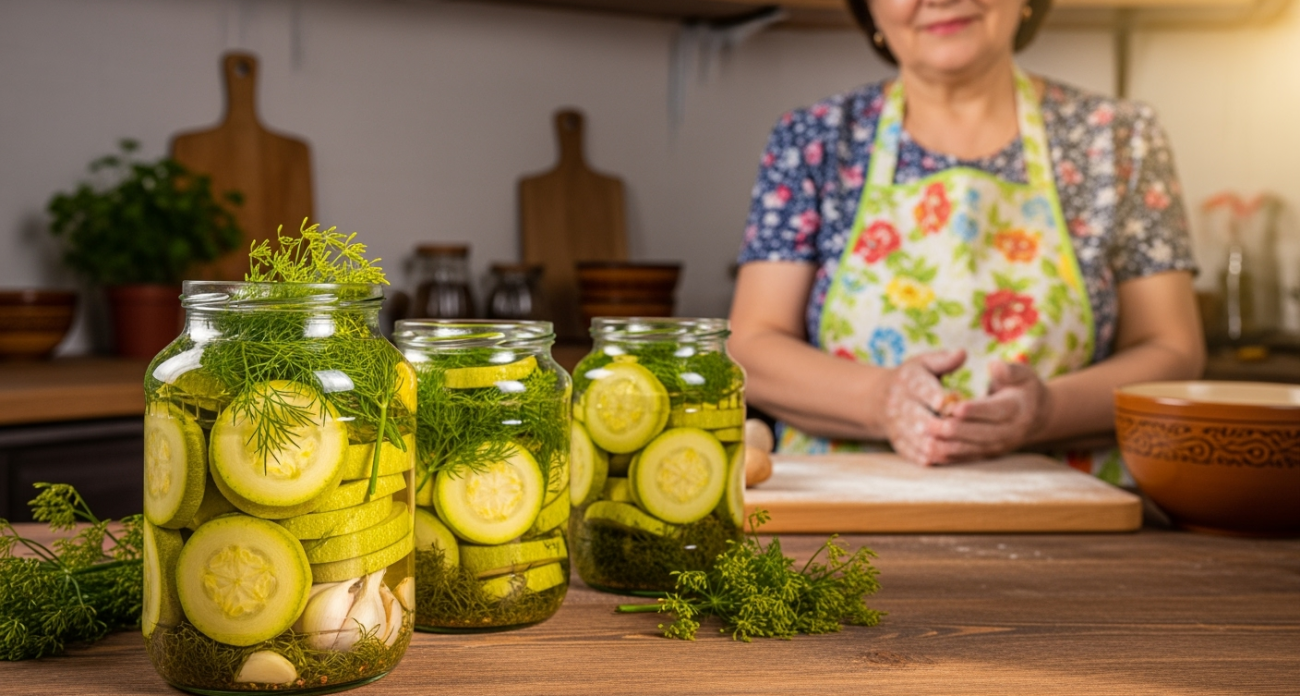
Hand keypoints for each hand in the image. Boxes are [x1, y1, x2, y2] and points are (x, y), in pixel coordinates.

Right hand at [882, 349, 965, 464]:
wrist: (878, 398)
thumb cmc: (912, 378)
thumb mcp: (924, 363)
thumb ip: (944, 360)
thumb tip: (963, 353)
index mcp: (907, 380)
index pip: (920, 388)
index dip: (934, 396)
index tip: (947, 402)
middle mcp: (897, 403)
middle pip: (917, 417)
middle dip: (937, 424)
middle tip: (957, 429)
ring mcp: (895, 425)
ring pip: (915, 438)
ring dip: (934, 444)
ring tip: (955, 446)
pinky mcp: (897, 442)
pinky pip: (911, 453)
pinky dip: (927, 457)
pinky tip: (945, 457)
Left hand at [924, 360, 1050, 462]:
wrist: (1037, 416)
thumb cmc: (1023, 388)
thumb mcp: (1022, 374)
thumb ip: (1008, 370)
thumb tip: (994, 366)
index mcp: (1016, 409)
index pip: (994, 411)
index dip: (975, 410)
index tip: (954, 407)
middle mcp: (1009, 432)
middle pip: (980, 434)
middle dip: (954, 430)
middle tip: (929, 424)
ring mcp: (999, 447)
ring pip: (972, 450)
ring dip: (948, 446)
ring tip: (925, 440)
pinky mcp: (988, 455)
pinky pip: (967, 459)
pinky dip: (949, 457)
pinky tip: (929, 453)